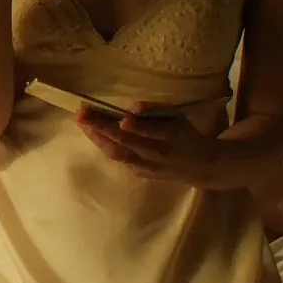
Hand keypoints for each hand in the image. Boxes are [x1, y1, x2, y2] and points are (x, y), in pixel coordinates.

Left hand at [76, 103, 237, 189]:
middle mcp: (158, 153)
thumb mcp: (178, 117)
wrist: (200, 166)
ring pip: (118, 153)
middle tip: (83, 114)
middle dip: (103, 127)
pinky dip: (104, 145)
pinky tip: (92, 133)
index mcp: (172, 135)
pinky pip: (119, 158)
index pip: (153, 131)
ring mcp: (147, 166)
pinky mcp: (140, 173)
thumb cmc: (186, 134)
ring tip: (82, 122)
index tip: (123, 118)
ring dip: (97, 137)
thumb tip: (133, 108)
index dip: (139, 126)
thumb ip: (157, 111)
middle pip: (128, 142)